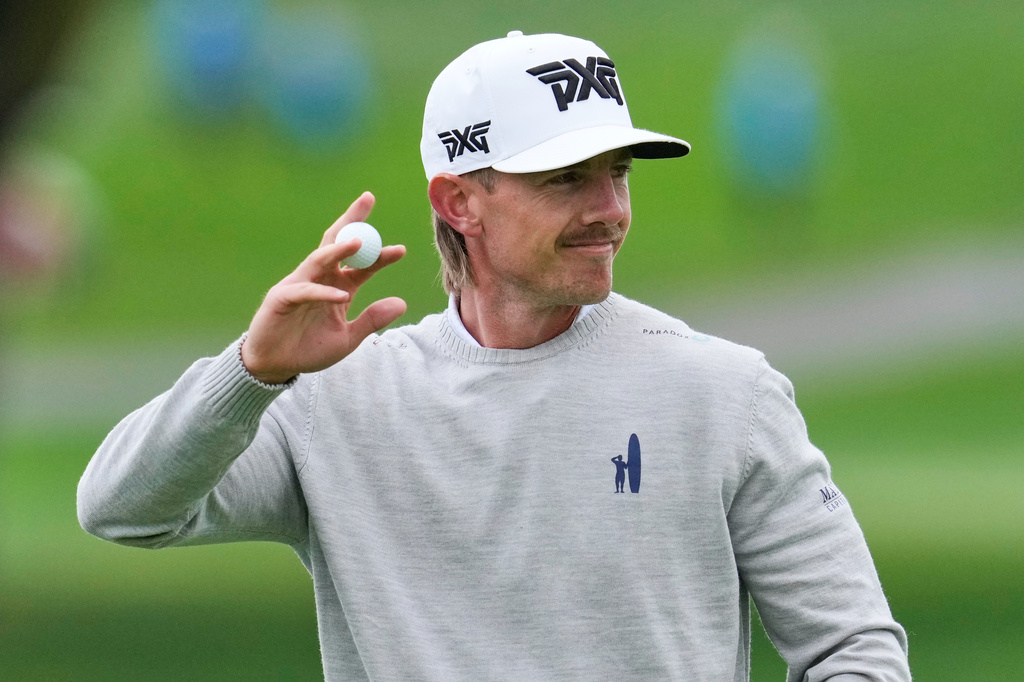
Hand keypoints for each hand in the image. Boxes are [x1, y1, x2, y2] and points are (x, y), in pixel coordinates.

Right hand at [241, 192, 406, 383]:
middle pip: (336, 243)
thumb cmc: (309, 349)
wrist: (276, 365)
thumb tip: (402, 302)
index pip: (361, 265)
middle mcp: (320, 279)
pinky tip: (342, 296)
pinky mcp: (282, 298)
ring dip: (338, 250)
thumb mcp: (348, 338)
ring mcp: (299, 285)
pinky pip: (305, 290)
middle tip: (368, 199)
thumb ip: (372, 320)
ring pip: (319, 259)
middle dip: (352, 221)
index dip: (379, 256)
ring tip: (359, 242)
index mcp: (338, 286)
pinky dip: (323, 293)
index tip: (401, 250)